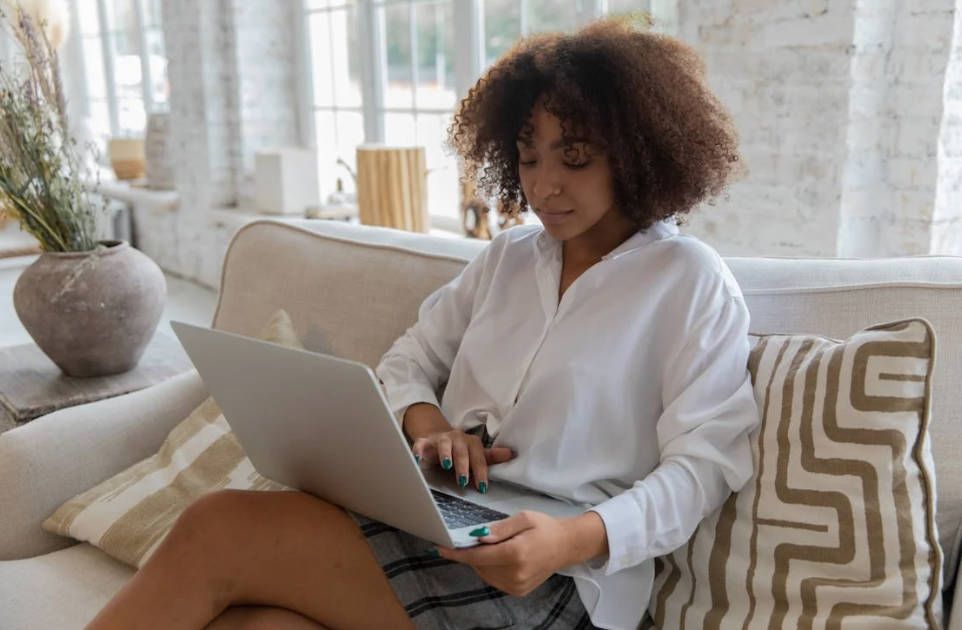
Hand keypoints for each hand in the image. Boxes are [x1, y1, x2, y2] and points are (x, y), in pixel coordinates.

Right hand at [412, 428, 513, 492]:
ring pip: (444, 444)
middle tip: (463, 480)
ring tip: (446, 465)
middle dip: (463, 465)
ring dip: (446, 454)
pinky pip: (420, 444)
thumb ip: (491, 456)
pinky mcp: (424, 442)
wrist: (437, 437)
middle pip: (462, 450)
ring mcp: (440, 439)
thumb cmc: (459, 450)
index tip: (482, 487)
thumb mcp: (476, 453)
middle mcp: (456, 438)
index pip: (479, 457)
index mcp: (470, 442)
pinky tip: (418, 459)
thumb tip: (511, 454)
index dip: (481, 471)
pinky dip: (419, 451)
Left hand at [437, 511, 581, 595]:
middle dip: (471, 553)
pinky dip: (490, 569)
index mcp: (516, 553)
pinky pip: (494, 580)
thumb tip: (478, 536)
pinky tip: (499, 557)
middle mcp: (516, 573)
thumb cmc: (544, 527)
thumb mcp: (524, 518)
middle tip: (473, 539)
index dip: (458, 553)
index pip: (478, 556)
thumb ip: (499, 528)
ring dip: (480, 561)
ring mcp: (517, 585)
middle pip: (479, 565)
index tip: (440, 548)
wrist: (566, 546)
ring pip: (484, 574)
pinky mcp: (518, 591)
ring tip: (493, 546)